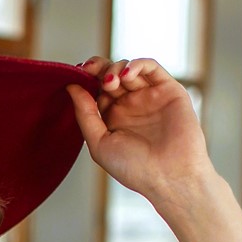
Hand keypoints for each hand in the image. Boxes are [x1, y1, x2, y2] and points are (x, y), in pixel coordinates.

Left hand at [65, 56, 215, 205]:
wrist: (170, 176)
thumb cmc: (135, 168)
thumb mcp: (99, 143)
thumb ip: (85, 114)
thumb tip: (71, 86)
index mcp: (112, 117)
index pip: (96, 89)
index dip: (85, 79)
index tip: (76, 75)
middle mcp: (131, 105)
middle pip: (110, 75)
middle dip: (98, 69)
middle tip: (90, 71)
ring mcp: (150, 96)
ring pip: (129, 69)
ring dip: (115, 68)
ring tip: (110, 82)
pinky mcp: (169, 90)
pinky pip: (152, 68)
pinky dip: (137, 64)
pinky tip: (126, 75)